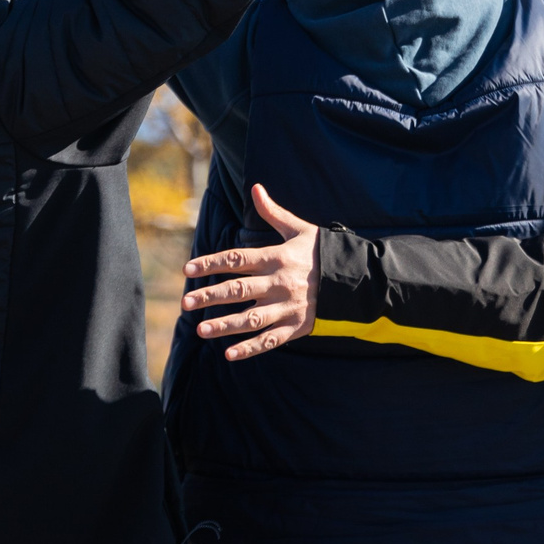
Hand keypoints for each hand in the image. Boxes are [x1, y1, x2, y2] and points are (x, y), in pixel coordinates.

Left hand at [182, 184, 319, 361]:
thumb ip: (273, 213)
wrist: (357, 278)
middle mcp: (279, 283)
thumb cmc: (323, 251)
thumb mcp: (299, 229)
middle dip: (210, 296)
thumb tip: (255, 188)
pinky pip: (270, 340)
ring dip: (225, 325)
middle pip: (239, 290)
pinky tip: (230, 354)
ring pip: (251, 319)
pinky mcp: (296, 327)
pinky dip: (251, 349)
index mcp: (276, 258)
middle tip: (186, 303)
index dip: (211, 263)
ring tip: (201, 331)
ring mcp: (287, 307)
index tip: (188, 269)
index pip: (237, 260)